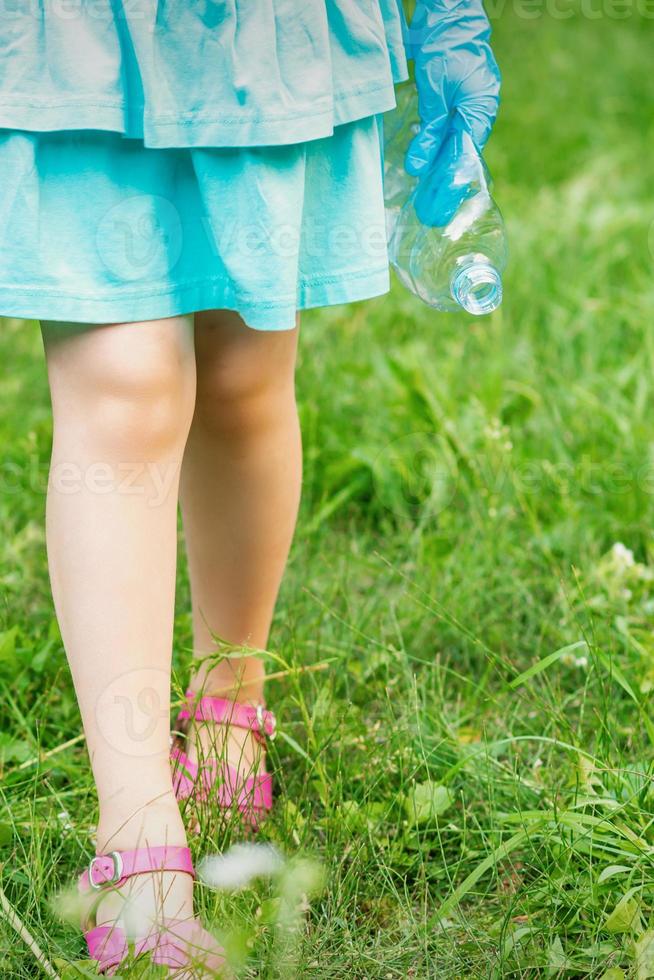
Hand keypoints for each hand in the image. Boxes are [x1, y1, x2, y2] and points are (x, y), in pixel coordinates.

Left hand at [405, 0, 499, 225]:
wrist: (450, 15)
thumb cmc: (447, 46)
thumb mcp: (435, 89)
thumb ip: (430, 129)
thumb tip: (420, 167)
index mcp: (481, 110)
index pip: (465, 157)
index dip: (451, 185)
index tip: (438, 209)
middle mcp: (479, 112)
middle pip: (461, 157)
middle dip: (445, 186)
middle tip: (429, 215)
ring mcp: (470, 107)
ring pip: (454, 147)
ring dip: (440, 171)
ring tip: (426, 199)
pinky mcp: (458, 102)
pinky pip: (449, 134)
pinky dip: (438, 151)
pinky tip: (426, 168)